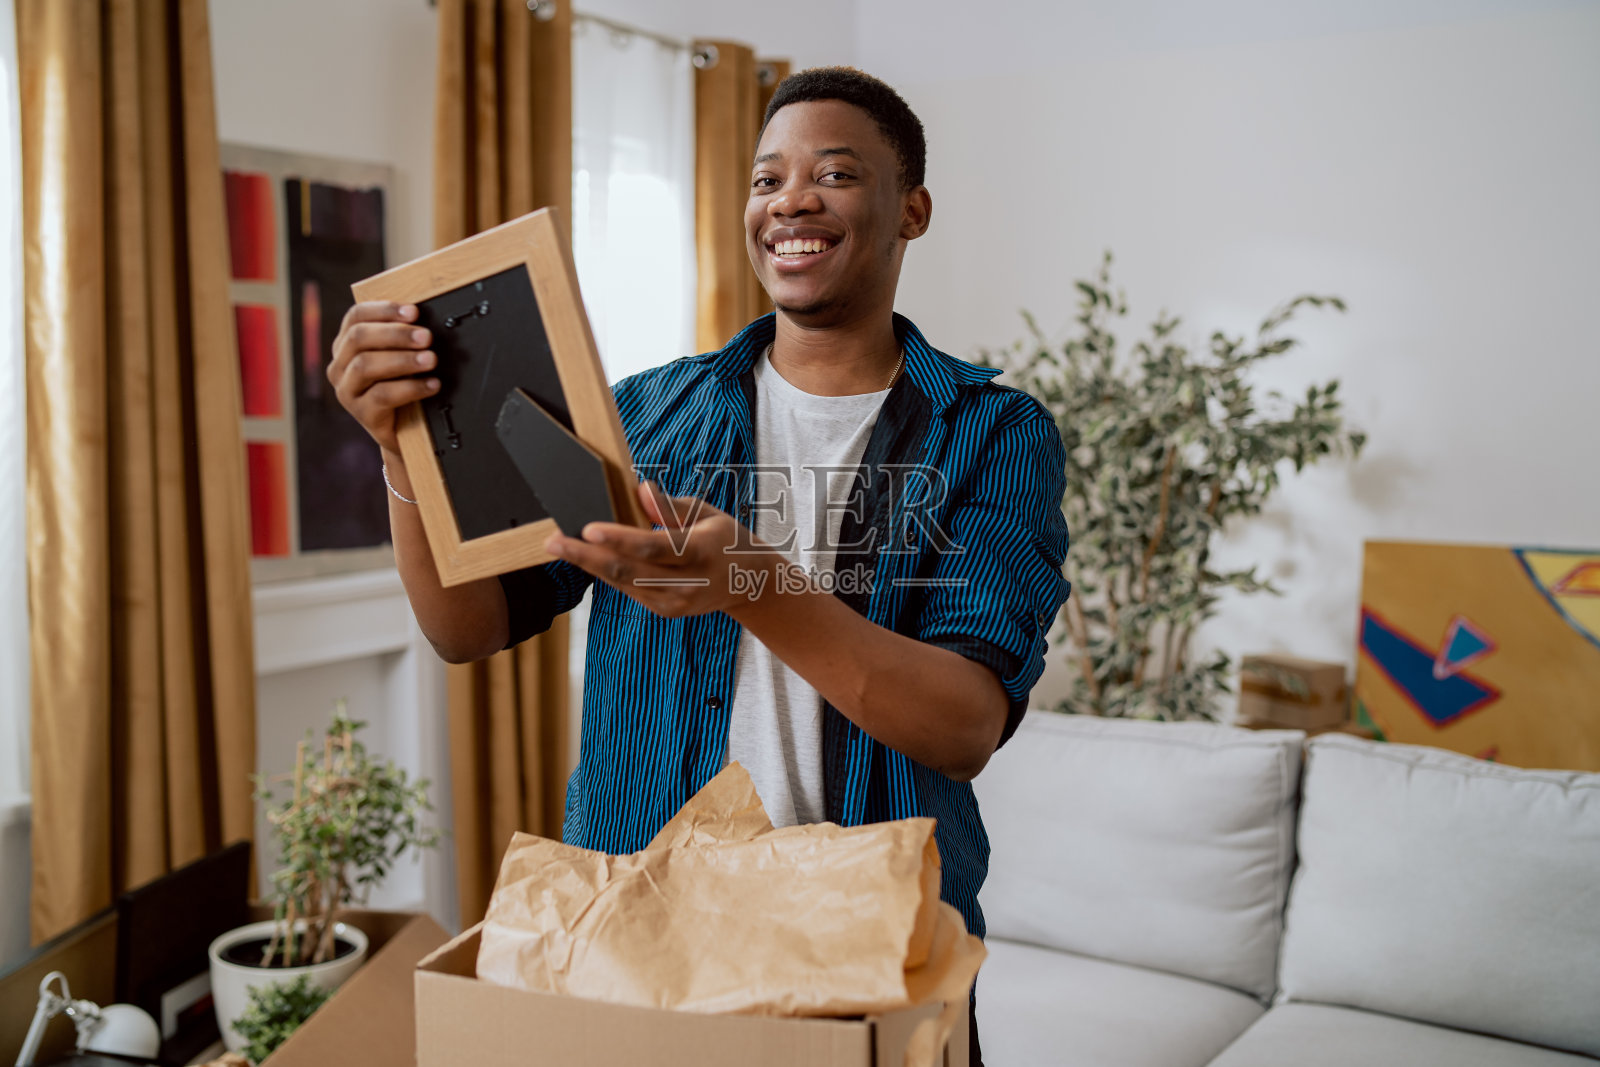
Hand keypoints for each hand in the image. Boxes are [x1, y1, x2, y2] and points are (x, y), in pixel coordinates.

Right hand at [328, 301, 440, 455]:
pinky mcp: (362, 413)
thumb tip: (421, 318)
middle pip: (359, 338)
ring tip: (431, 360)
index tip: (413, 311)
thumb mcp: (399, 357)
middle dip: (396, 334)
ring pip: (366, 366)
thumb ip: (402, 338)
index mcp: (346, 345)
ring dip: (402, 360)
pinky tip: (432, 385)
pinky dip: (411, 388)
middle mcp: (340, 366)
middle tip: (427, 336)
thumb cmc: (403, 385)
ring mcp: (347, 391)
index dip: (384, 310)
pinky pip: (383, 396)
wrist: (405, 431)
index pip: (356, 316)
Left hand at [546, 483, 779, 618]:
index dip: (618, 539)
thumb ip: (670, 505)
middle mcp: (687, 583)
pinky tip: (584, 559)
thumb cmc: (726, 539)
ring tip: (558, 547)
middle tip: (553, 541)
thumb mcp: (707, 513)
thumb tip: (639, 490)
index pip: (653, 547)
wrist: (749, 583)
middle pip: (629, 571)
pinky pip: (629, 590)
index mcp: (700, 552)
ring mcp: (675, 602)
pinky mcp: (666, 611)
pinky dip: (605, 573)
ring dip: (588, 565)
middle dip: (586, 556)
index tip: (587, 529)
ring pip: (623, 583)